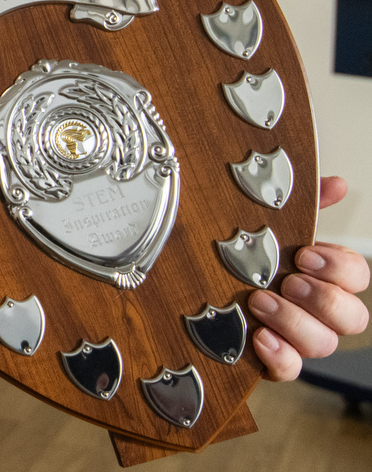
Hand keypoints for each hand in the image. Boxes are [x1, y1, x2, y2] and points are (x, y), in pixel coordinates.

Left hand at [249, 176, 370, 379]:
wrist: (199, 284)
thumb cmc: (245, 255)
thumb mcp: (270, 225)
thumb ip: (304, 206)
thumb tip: (336, 184)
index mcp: (325, 277)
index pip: (358, 277)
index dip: (339, 268)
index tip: (305, 255)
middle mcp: (319, 312)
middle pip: (352, 318)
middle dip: (322, 299)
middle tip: (289, 281)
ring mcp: (298, 338)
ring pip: (323, 345)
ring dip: (295, 323)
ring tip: (260, 302)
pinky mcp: (273, 360)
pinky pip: (291, 371)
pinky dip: (280, 358)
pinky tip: (260, 338)